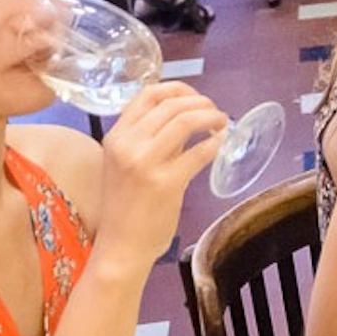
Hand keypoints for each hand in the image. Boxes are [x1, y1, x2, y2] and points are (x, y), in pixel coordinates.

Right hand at [94, 82, 227, 269]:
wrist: (120, 246)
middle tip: (215, 112)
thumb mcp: (129, 163)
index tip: (196, 97)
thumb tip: (188, 114)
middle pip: (171, 104)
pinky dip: (215, 143)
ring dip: (211, 116)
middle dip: (201, 102)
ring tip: (222, 123)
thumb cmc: (127, 206)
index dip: (178, 89)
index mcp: (115, 137)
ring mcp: (144, 163)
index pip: (148, 94)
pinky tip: (221, 143)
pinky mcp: (165, 183)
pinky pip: (199, 152)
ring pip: (185, 120)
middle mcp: (126, 145)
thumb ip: (153, 138)